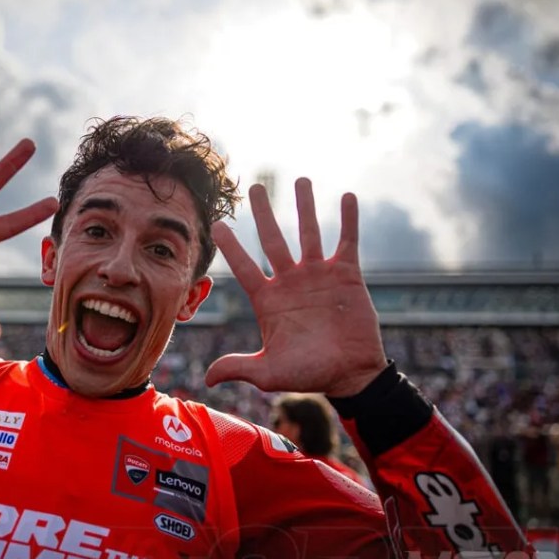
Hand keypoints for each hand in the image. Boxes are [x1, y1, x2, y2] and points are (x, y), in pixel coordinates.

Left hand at [206, 179, 387, 396]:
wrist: (351, 375)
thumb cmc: (309, 374)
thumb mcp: (269, 372)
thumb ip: (239, 368)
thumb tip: (208, 379)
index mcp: (268, 300)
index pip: (244, 267)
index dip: (231, 247)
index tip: (217, 224)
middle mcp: (290, 281)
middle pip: (273, 240)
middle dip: (264, 214)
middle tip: (255, 187)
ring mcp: (318, 275)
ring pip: (309, 233)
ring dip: (305, 207)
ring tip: (301, 180)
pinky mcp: (346, 275)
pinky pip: (347, 241)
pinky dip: (348, 219)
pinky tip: (346, 196)